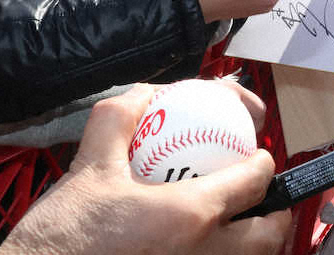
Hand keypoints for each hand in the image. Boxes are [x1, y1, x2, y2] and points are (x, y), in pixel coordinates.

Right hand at [0, 84, 289, 254]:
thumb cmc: (60, 242)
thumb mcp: (87, 169)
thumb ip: (120, 119)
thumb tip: (146, 94)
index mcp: (190, 214)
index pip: (256, 182)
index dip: (263, 162)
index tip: (257, 155)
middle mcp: (205, 254)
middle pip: (269, 235)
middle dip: (273, 211)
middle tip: (260, 196)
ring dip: (253, 239)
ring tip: (237, 222)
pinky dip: (224, 254)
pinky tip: (201, 243)